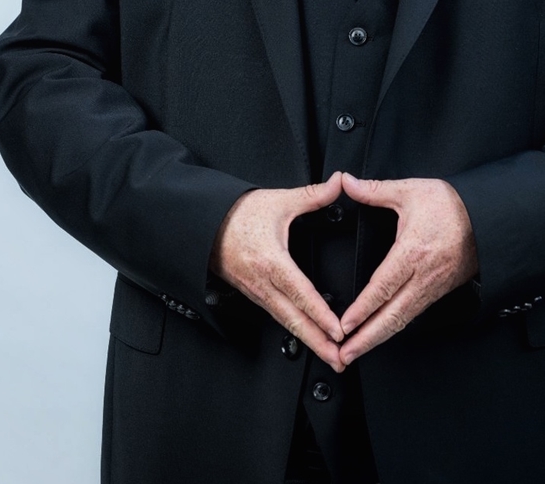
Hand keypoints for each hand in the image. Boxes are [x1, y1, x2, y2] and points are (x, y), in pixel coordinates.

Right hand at [210, 171, 345, 371]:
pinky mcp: (253, 294)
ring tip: (331, 355)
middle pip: (294, 320)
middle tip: (341, 360)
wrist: (203, 222)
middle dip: (319, 343)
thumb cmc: (237, 214)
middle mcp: (262, 283)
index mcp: (271, 261)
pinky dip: (295, 330)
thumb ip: (312, 195)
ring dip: (309, 341)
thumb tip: (338, 183)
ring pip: (285, 323)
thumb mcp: (278, 201)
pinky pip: (277, 316)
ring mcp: (256, 292)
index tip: (339, 330)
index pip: (301, 293)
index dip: (321, 314)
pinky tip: (308, 336)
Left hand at [338, 172, 478, 365]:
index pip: (383, 288)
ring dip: (378, 338)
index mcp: (413, 252)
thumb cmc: (452, 205)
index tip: (345, 326)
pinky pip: (413, 314)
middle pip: (392, 316)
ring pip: (402, 320)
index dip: (362, 310)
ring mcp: (432, 287)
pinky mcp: (438, 291)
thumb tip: (348, 182)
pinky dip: (393, 328)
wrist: (488, 216)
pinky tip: (380, 334)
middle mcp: (423, 276)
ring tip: (356, 352)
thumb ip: (375, 190)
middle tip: (344, 355)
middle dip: (366, 339)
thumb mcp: (410, 190)